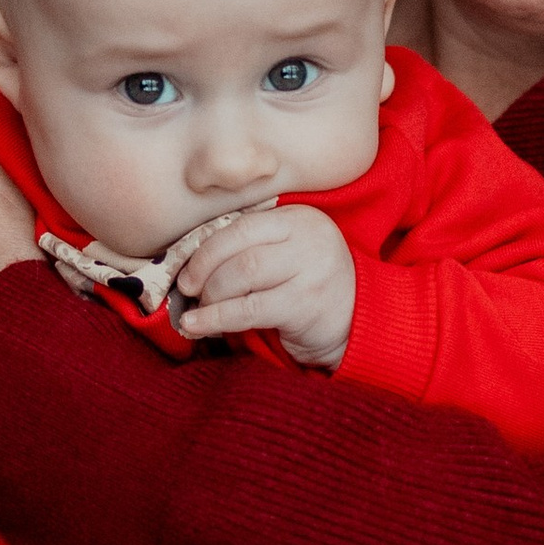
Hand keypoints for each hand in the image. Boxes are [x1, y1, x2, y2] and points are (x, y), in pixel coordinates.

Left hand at [175, 202, 357, 365]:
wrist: (357, 322)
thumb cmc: (310, 289)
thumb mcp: (287, 256)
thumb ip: (251, 251)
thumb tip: (190, 266)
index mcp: (298, 218)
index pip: (241, 226)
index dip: (205, 249)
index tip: (186, 270)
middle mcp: (308, 237)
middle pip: (239, 250)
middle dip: (204, 272)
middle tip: (188, 291)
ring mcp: (310, 269)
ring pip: (242, 276)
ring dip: (211, 296)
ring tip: (198, 311)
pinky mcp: (306, 304)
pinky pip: (249, 310)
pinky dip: (216, 318)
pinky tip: (196, 325)